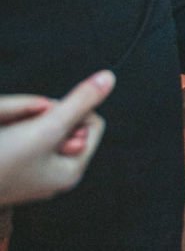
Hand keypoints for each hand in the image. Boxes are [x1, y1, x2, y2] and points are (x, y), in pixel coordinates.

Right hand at [0, 71, 112, 207]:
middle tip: (19, 124)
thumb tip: (108, 79)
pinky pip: (12, 127)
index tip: (47, 113)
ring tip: (2, 128)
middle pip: (61, 120)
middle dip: (38, 113)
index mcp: (69, 171)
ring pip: (34, 122)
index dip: (73, 110)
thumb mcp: (46, 128)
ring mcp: (28, 168)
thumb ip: (79, 102)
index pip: (92, 123)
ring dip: (18, 116)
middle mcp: (52, 172)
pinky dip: (5, 120)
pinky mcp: (6, 161)